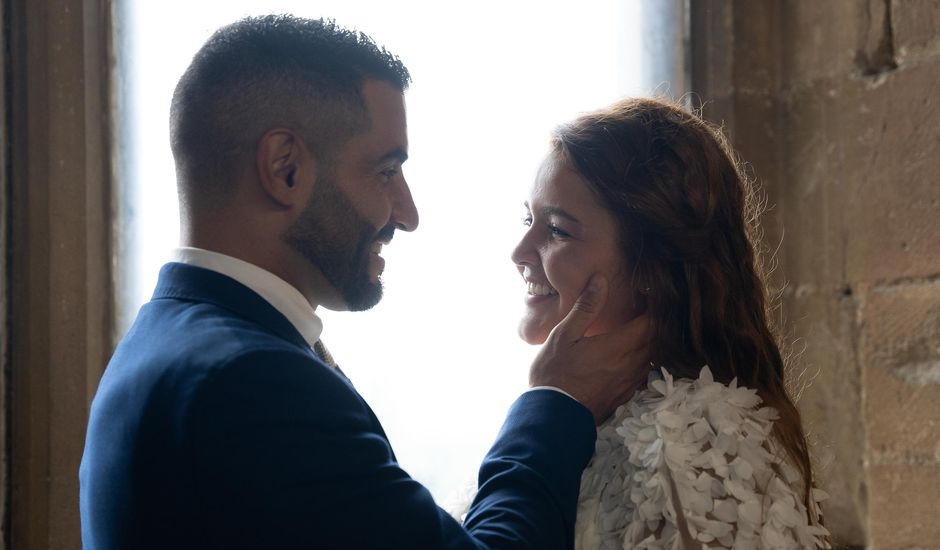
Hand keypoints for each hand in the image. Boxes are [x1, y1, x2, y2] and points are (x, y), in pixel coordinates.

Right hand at [528, 274, 651, 423]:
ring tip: (639, 330)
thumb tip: (600, 280)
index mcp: (618, 346)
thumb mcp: (564, 334)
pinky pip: (643, 374)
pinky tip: (630, 357)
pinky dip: (643, 361)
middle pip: (656, 339)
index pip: (652, 323)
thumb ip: (586, 307)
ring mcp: (629, 382)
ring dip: (650, 342)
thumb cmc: (554, 372)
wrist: (552, 415)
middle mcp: (630, 364)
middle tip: (645, 310)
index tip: (648, 296)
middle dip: (655, 323)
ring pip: (652, 357)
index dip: (654, 308)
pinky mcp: (624, 395)